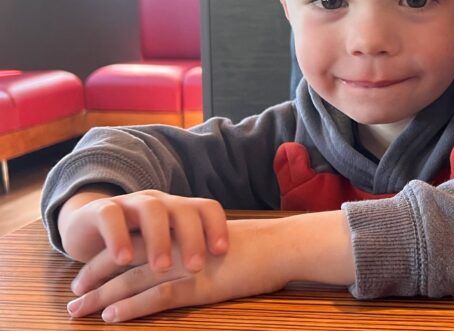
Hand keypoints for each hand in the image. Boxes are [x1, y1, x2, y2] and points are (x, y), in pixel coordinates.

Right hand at [58, 189, 228, 274]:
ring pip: (151, 211)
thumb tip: (229, 270)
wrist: (86, 225)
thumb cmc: (135, 240)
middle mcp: (159, 202)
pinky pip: (111, 217)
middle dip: (192, 238)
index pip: (207, 208)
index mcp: (178, 208)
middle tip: (195, 267)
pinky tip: (123, 259)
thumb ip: (187, 251)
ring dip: (159, 240)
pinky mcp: (101, 210)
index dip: (217, 227)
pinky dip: (118, 237)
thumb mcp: (165, 245)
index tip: (222, 252)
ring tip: (161, 268)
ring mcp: (130, 203)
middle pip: (183, 210)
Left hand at [65, 219, 289, 322]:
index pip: (133, 244)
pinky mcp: (198, 285)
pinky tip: (112, 317)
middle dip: (94, 280)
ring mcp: (185, 266)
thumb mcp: (220, 241)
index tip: (86, 276)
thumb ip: (197, 247)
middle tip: (72, 298)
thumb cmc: (259, 246)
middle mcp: (176, 247)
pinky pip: (157, 297)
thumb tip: (185, 258)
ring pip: (132, 281)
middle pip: (123, 262)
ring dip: (101, 298)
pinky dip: (131, 308)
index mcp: (181, 234)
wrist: (282, 245)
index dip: (106, 260)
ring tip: (79, 312)